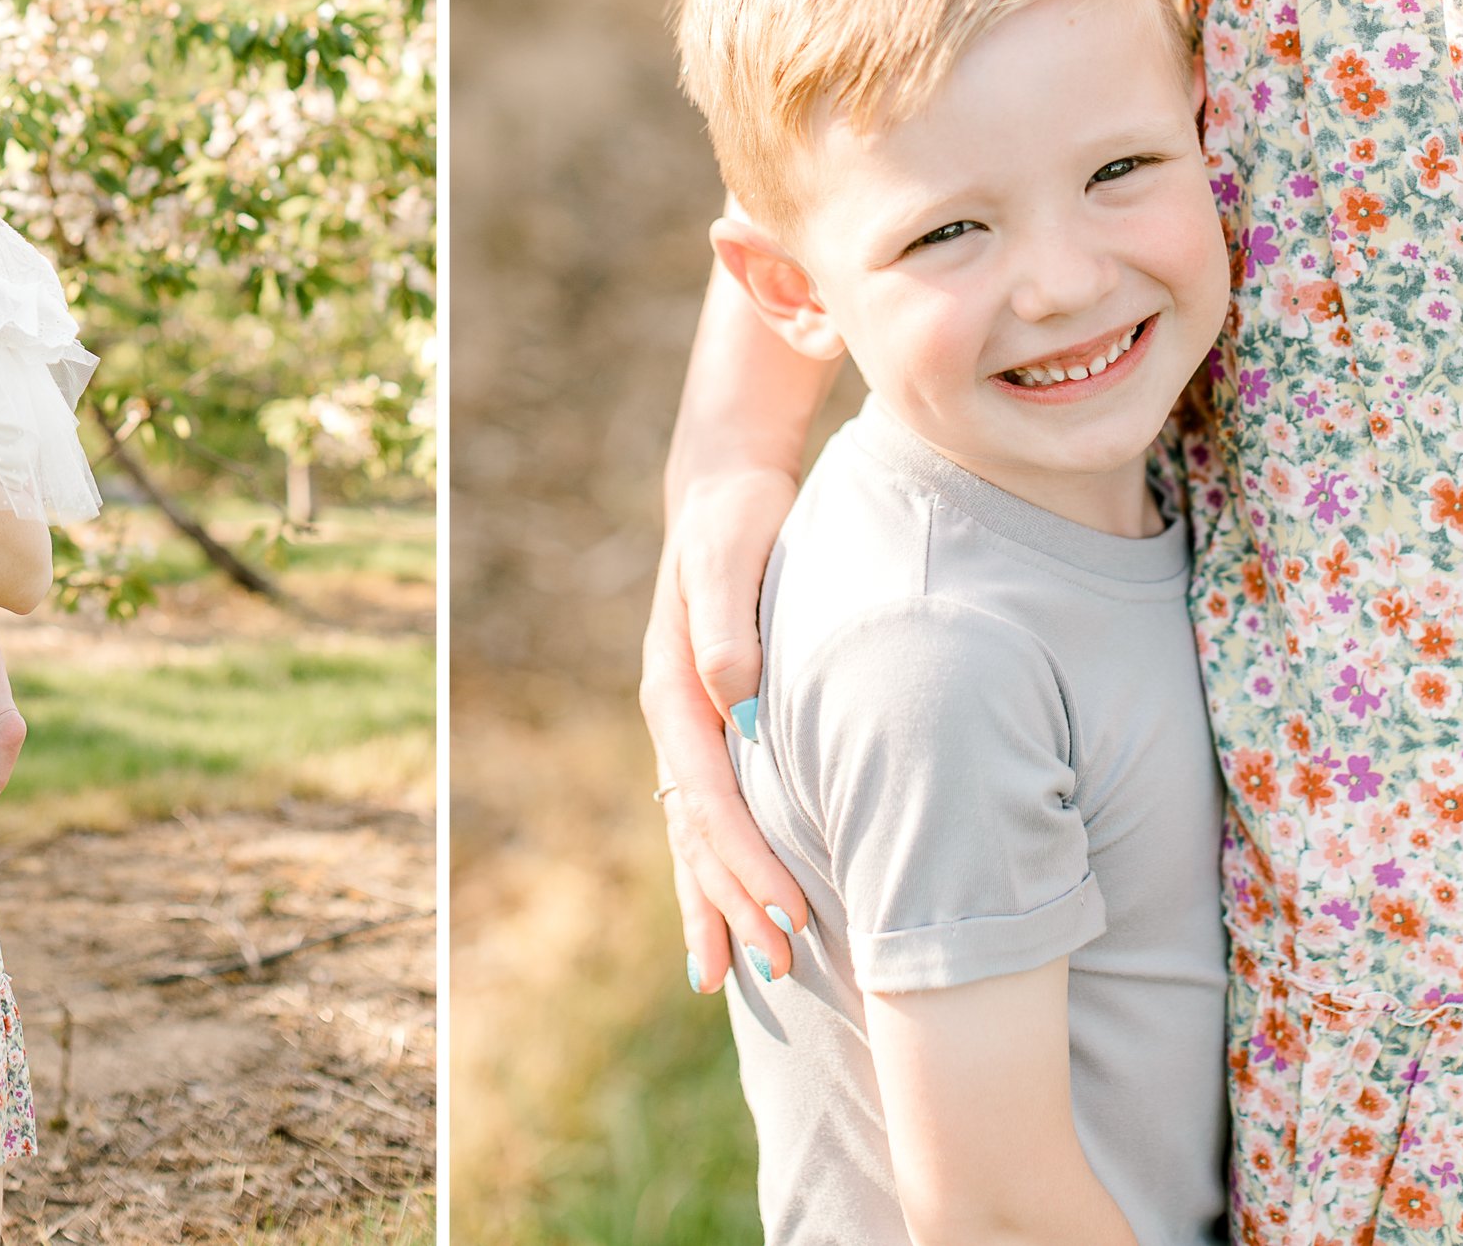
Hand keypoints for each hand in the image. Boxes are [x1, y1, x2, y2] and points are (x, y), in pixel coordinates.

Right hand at [644, 462, 808, 993]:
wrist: (723, 487)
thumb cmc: (740, 516)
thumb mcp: (732, 551)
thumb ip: (726, 620)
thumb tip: (735, 692)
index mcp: (674, 690)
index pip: (710, 798)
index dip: (747, 861)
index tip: (789, 911)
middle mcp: (674, 720)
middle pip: (698, 832)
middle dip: (735, 903)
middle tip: (787, 965)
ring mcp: (687, 729)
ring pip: (694, 834)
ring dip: (716, 902)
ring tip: (734, 975)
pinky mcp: (712, 725)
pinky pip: (705, 814)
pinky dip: (714, 868)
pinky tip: (727, 913)